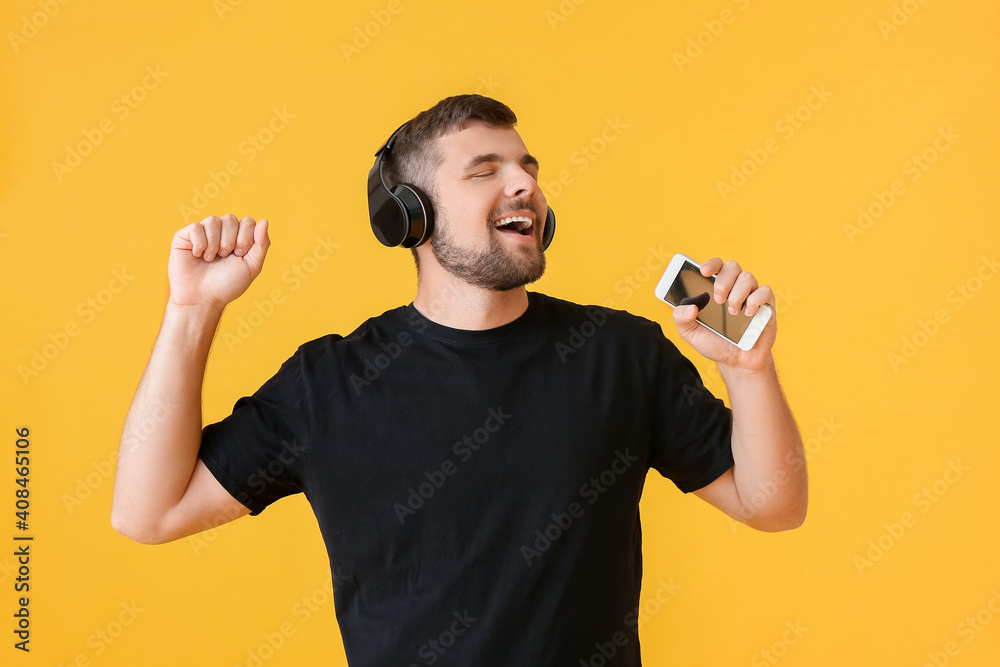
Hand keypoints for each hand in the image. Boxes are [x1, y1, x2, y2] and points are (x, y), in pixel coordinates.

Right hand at [167, 214, 269, 311]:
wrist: (203, 299)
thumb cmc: (227, 285)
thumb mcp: (252, 266)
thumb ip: (261, 243)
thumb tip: (264, 220)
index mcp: (237, 237)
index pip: (247, 221)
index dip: (245, 238)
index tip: (239, 255)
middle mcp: (220, 232)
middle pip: (230, 219)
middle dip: (230, 241)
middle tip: (224, 257)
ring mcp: (202, 233)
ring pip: (213, 220)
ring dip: (215, 244)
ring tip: (210, 259)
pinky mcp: (184, 236)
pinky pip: (196, 227)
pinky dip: (200, 244)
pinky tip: (198, 255)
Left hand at [671, 257, 776, 371]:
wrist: (738, 363)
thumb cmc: (715, 343)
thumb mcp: (691, 334)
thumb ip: (681, 319)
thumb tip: (689, 306)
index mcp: (715, 288)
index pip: (716, 266)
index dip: (711, 263)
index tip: (704, 272)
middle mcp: (735, 287)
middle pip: (732, 266)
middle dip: (723, 281)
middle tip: (718, 300)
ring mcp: (752, 295)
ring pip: (748, 277)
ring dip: (737, 294)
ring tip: (732, 313)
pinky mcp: (767, 305)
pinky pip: (765, 291)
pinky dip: (755, 300)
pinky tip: (748, 314)